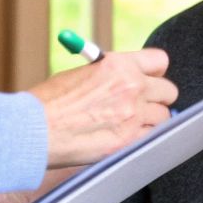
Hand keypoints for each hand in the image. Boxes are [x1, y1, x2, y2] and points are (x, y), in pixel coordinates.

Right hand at [29, 49, 175, 167]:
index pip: (159, 60)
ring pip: (162, 117)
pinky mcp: (128, 142)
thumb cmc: (50, 101)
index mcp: (119, 64)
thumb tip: (130, 78)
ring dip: (150, 120)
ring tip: (127, 123)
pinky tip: (123, 137)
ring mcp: (132, 116)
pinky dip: (141, 138)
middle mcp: (132, 87)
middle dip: (157, 97)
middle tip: (143, 104)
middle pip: (168, 91)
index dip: (155, 71)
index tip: (151, 77)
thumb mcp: (83, 73)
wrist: (33, 130)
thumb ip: (111, 74)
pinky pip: (150, 138)